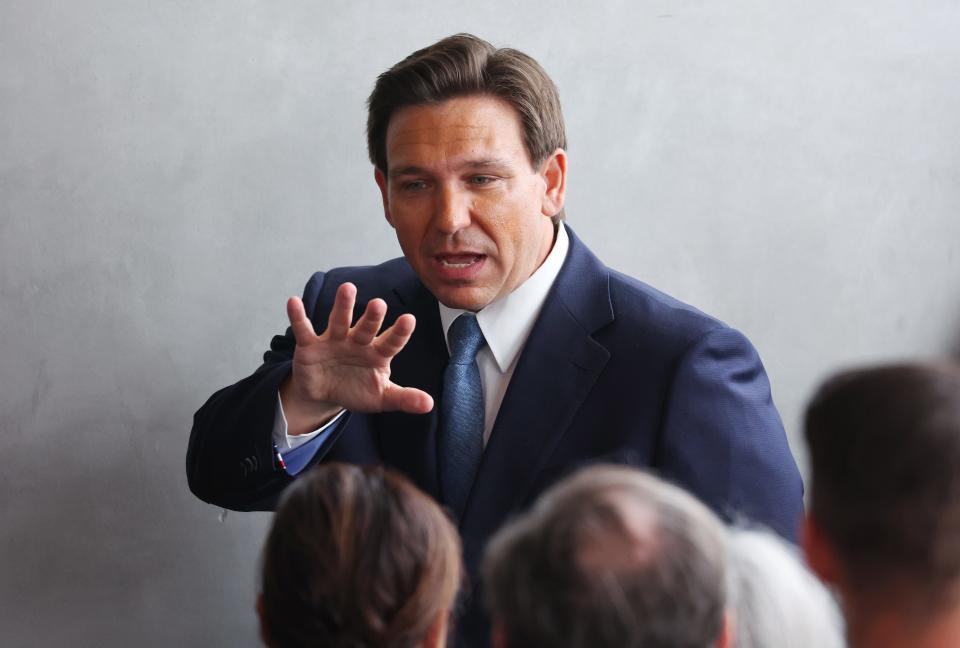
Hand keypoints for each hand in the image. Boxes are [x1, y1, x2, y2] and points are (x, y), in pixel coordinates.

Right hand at [279, 282, 433, 434]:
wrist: (325, 395)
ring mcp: (334, 341)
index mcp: (378, 353)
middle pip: (366, 327)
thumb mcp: (381, 398)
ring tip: (347, 288)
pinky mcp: (310, 346)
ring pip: (339, 321)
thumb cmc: (357, 390)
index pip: (392, 341)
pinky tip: (293, 301)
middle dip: (372, 317)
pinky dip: (298, 317)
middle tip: (379, 304)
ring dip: (343, 306)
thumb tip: (429, 405)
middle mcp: (358, 342)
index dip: (400, 332)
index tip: (409, 320)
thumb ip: (404, 398)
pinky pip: (304, 329)